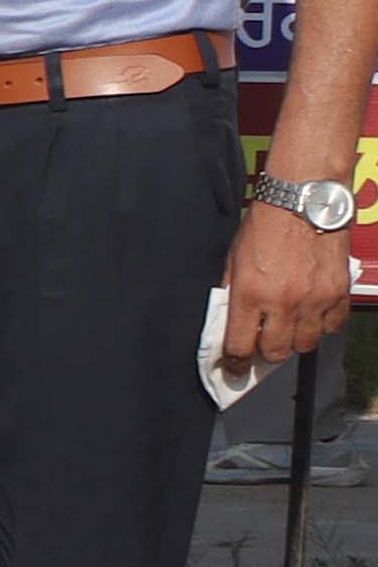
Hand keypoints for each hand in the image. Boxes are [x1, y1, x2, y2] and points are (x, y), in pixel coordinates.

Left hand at [227, 189, 352, 368]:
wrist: (304, 199)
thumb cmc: (266, 224)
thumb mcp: (234, 259)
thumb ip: (232, 291)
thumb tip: (228, 320)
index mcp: (249, 294)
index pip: (240, 346)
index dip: (235, 363)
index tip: (234, 368)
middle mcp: (283, 302)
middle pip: (276, 352)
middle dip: (266, 354)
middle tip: (263, 345)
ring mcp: (314, 299)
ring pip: (306, 344)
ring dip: (295, 341)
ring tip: (288, 328)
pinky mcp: (339, 291)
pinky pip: (333, 326)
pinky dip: (323, 326)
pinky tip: (313, 315)